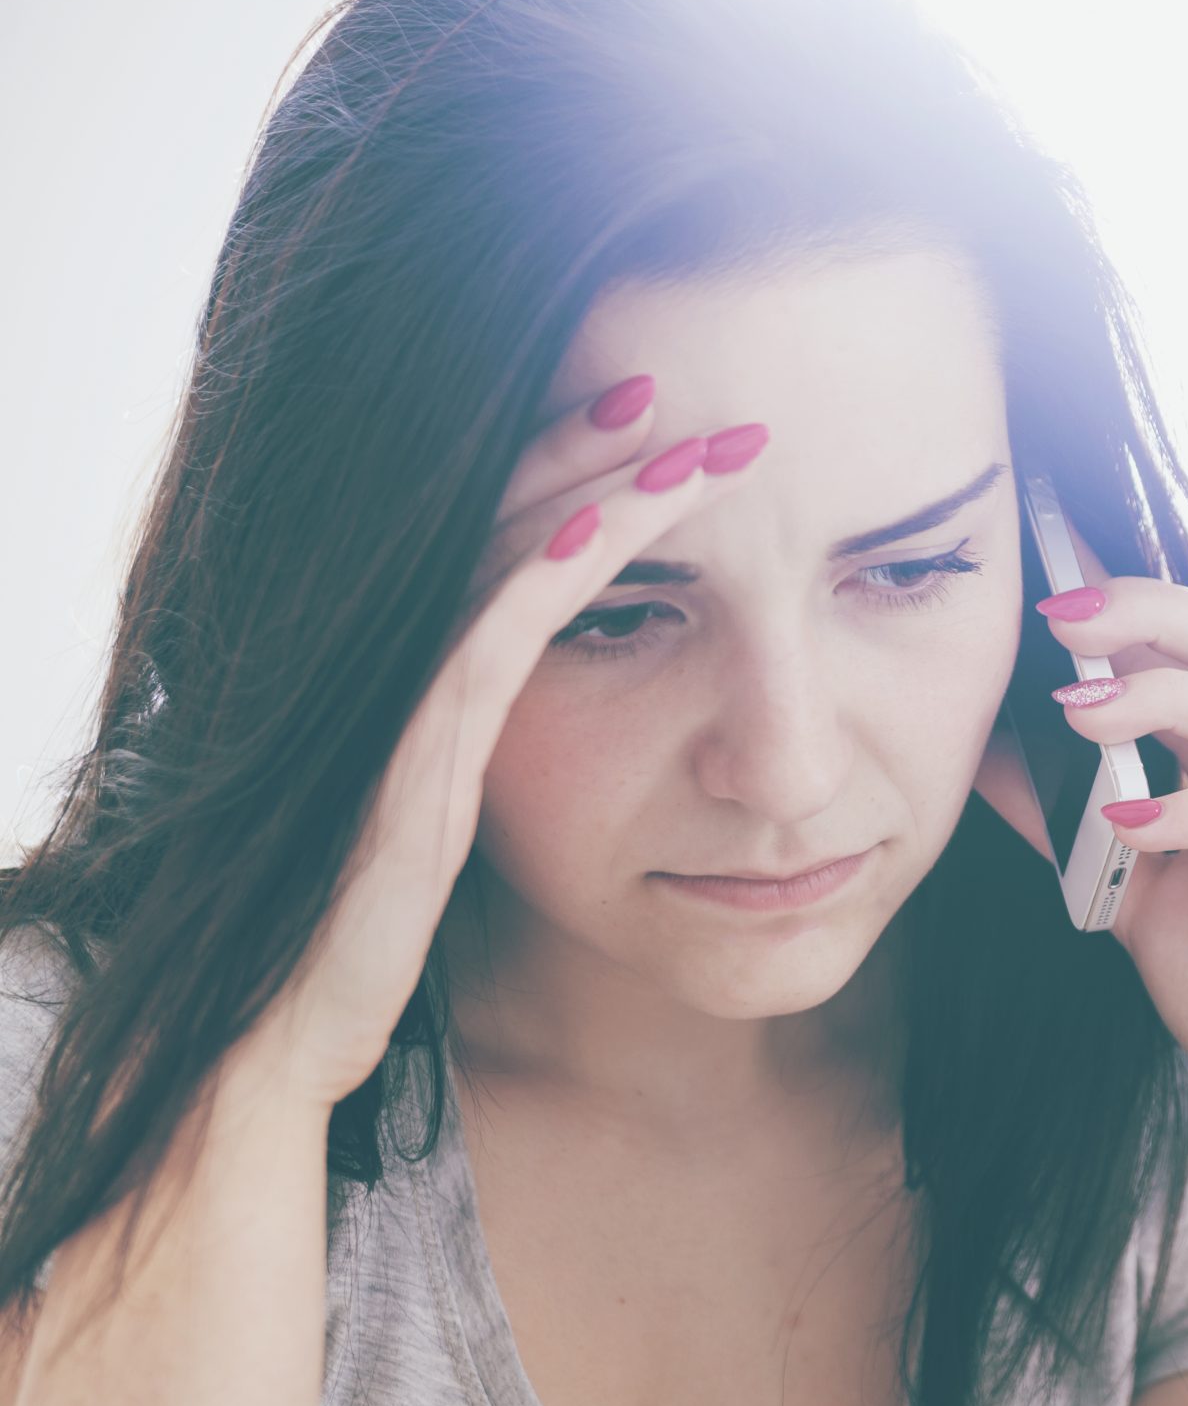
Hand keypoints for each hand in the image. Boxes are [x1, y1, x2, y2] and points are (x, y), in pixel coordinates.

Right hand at [243, 379, 767, 1108]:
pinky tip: (609, 525)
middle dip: (590, 445)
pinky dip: (548, 574)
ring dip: (595, 486)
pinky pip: (490, 641)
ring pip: (505, 558)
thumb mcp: (460, 814)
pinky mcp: (419, 756)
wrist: (294, 1021)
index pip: (511, 536)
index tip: (663, 421)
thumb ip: (492, 746)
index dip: (578, 470)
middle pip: (506, 518)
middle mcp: (417, 668)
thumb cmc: (376, 925)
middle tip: (675, 385)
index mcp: (440, 675)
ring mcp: (412, 704)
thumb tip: (578, 710)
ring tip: (675, 430)